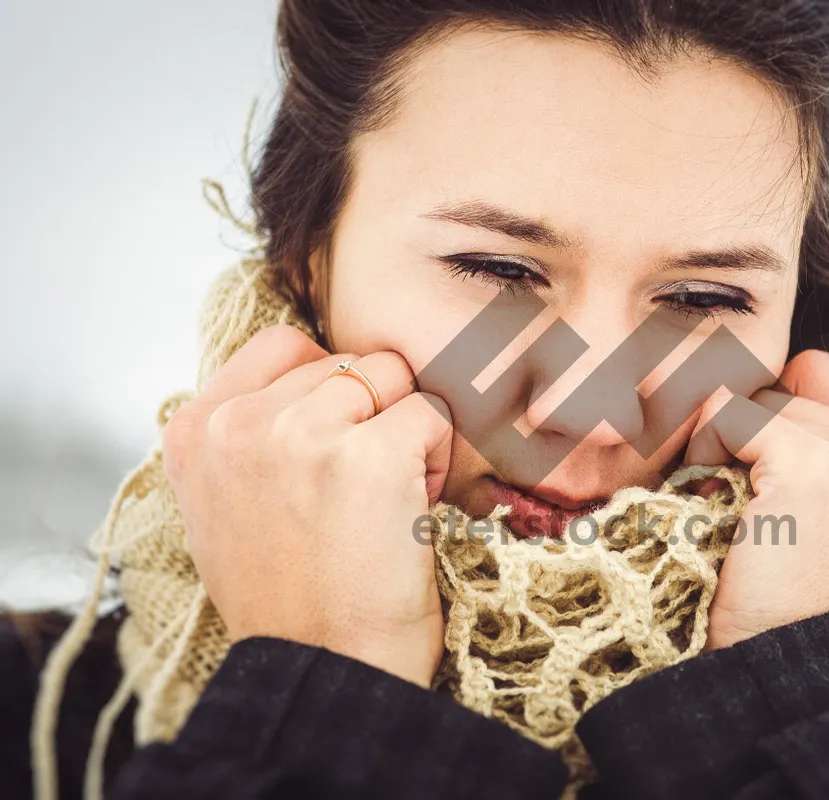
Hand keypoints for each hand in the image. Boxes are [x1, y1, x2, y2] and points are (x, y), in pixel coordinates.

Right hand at [161, 324, 452, 686]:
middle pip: (349, 363)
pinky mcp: (369, 454)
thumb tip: (307, 377)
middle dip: (370, 415)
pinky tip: (410, 511)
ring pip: (394, 378)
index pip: (284, 344)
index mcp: (196, 431)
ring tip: (385, 499)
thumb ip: (246, 436)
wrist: (322, 672)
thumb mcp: (223, 507)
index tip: (335, 442)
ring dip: (406, 433)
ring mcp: (303, 433)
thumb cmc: (289, 600)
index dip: (330, 386)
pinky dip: (436, 460)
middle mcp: (240, 423)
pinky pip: (430, 414)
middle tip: (359, 490)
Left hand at [684, 350, 828, 650]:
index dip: (776, 417)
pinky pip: (728, 415)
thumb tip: (740, 382)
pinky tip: (719, 506)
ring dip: (726, 446)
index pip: (819, 377)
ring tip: (737, 511)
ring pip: (757, 398)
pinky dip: (707, 453)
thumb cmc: (797, 595)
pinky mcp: (813, 464)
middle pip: (789, 383)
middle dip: (752, 433)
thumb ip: (822, 445)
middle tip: (745, 501)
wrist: (792, 669)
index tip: (764, 479)